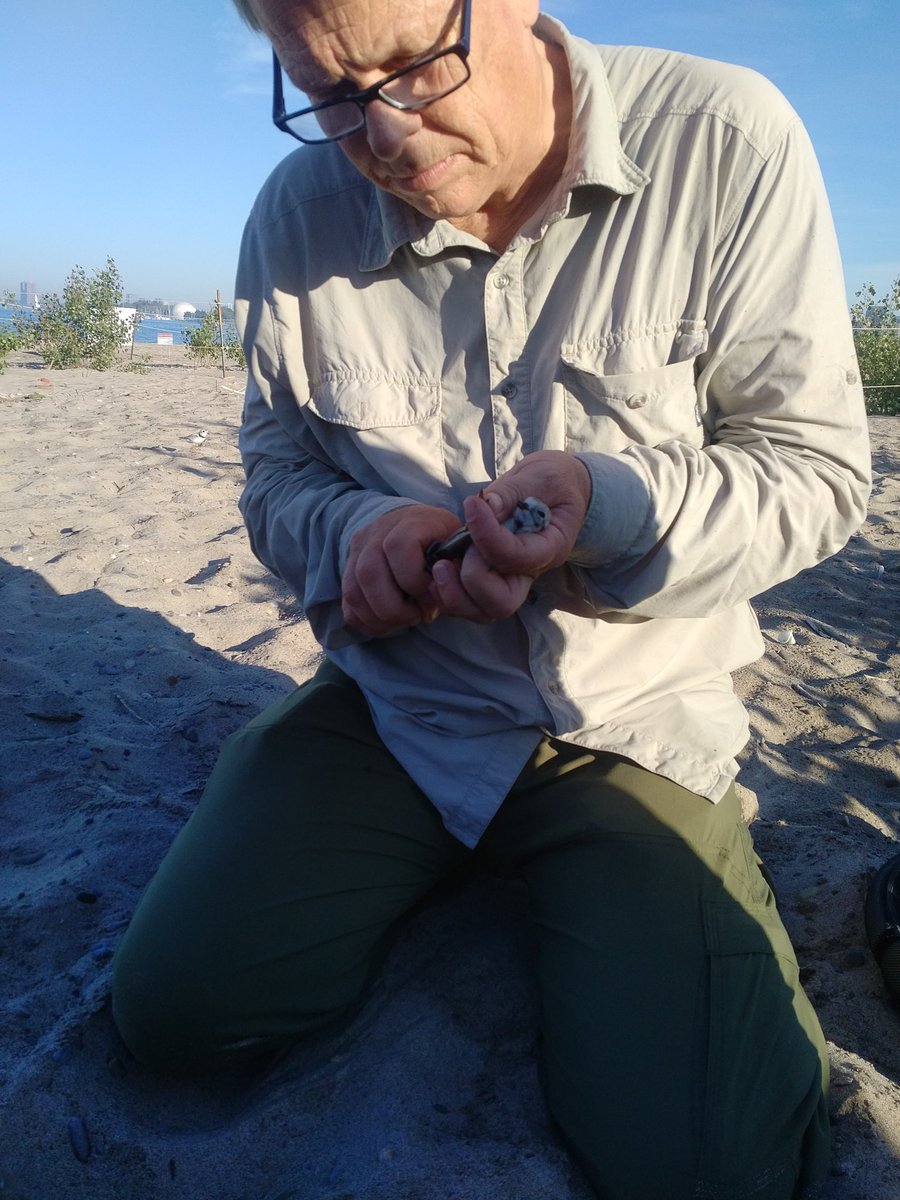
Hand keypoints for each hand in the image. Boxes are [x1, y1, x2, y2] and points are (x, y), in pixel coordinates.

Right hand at [341, 504, 460, 635]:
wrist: (419, 527)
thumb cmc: (444, 543)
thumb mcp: (457, 546)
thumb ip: (455, 567)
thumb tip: (439, 592)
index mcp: (410, 521)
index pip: (398, 547)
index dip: (414, 579)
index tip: (432, 592)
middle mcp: (377, 530)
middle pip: (369, 573)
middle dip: (395, 607)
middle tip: (418, 615)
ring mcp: (359, 550)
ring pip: (354, 591)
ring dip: (380, 617)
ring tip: (405, 620)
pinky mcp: (349, 569)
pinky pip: (348, 603)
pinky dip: (367, 621)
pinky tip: (389, 623)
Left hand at [429, 451, 591, 622]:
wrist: (555, 490)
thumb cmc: (552, 482)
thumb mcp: (541, 477)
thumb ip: (512, 492)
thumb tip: (484, 506)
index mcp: (549, 548)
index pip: (517, 557)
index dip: (488, 536)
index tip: (472, 505)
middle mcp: (530, 573)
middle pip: (501, 602)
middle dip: (473, 578)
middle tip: (459, 548)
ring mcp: (509, 580)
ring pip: (482, 611)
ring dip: (454, 592)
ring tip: (440, 563)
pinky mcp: (490, 579)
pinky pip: (467, 602)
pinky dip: (447, 592)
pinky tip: (438, 565)